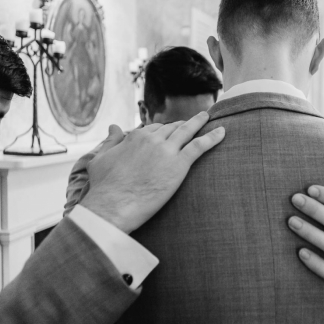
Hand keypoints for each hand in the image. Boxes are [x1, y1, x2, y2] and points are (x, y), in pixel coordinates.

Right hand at [80, 112, 224, 233]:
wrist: (113, 205)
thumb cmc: (104, 187)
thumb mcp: (101, 158)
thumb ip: (110, 141)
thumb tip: (113, 127)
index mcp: (136, 136)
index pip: (155, 128)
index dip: (164, 130)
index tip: (171, 132)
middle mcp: (152, 139)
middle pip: (173, 128)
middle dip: (183, 125)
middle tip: (194, 122)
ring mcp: (167, 150)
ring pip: (187, 131)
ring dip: (199, 122)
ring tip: (208, 117)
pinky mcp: (179, 164)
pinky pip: (199, 146)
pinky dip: (212, 137)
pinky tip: (222, 132)